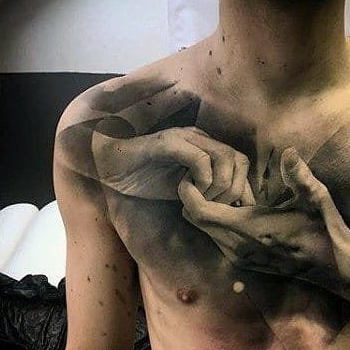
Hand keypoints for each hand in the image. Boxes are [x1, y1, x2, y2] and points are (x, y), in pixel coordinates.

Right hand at [92, 125, 255, 202]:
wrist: (108, 166)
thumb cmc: (144, 178)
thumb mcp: (183, 190)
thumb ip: (206, 194)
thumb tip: (234, 210)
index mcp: (206, 147)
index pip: (241, 163)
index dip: (241, 189)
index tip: (228, 210)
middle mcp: (200, 138)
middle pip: (239, 160)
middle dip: (233, 189)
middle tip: (213, 207)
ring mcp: (184, 138)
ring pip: (224, 157)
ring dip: (217, 186)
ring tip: (200, 201)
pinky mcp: (167, 143)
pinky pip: (199, 160)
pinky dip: (200, 181)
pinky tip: (186, 193)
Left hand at [178, 147, 349, 306]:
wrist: (334, 268)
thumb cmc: (324, 229)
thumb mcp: (315, 198)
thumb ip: (299, 176)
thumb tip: (289, 151)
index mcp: (249, 227)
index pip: (200, 211)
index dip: (189, 191)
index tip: (192, 173)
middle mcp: (237, 246)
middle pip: (196, 220)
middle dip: (194, 198)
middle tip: (205, 176)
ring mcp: (240, 257)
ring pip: (205, 231)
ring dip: (206, 211)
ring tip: (220, 189)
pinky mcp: (244, 264)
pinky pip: (217, 240)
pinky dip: (217, 223)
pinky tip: (236, 208)